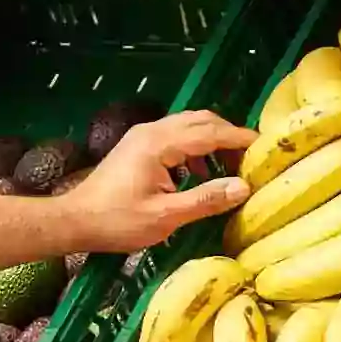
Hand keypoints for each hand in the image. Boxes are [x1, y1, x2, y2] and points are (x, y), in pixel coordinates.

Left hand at [56, 109, 257, 253]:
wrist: (74, 221)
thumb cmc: (117, 221)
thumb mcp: (166, 216)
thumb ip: (206, 199)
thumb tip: (243, 187)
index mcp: (159, 143)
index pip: (210, 132)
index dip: (240, 139)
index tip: (266, 148)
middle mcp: (152, 131)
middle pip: (201, 120)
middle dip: (228, 137)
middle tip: (250, 161)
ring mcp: (143, 136)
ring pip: (188, 126)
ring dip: (212, 142)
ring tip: (228, 170)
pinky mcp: (138, 146)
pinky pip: (175, 136)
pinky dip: (194, 148)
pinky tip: (199, 173)